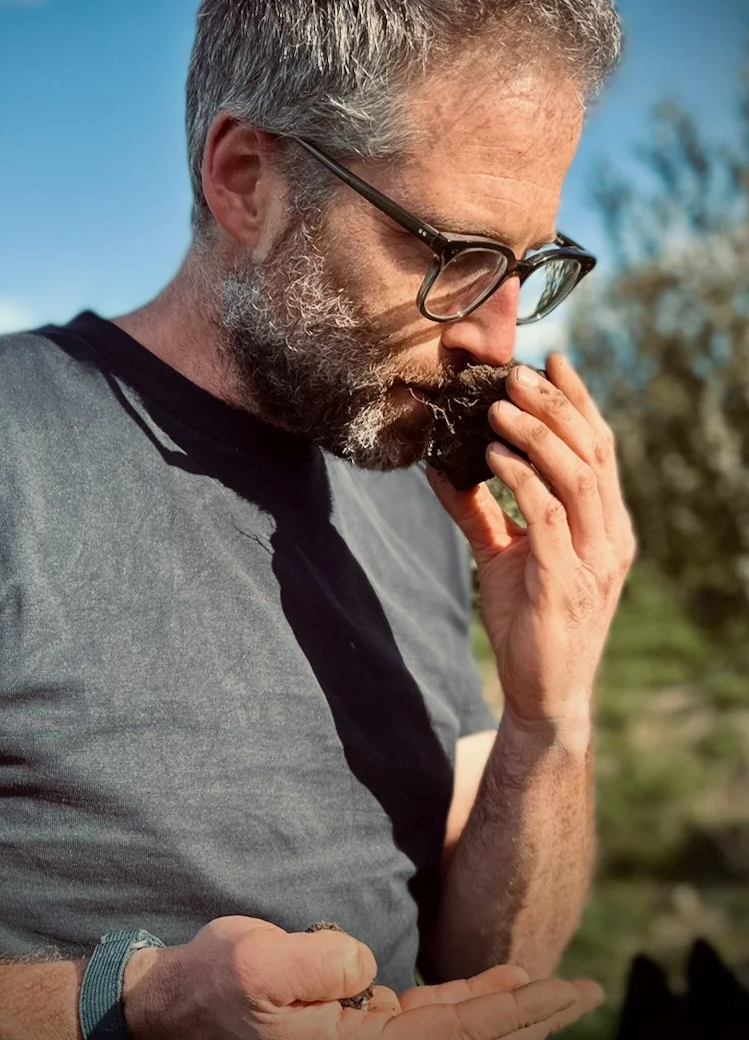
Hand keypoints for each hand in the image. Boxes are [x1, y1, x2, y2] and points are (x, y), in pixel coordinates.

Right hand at [121, 915, 602, 1036]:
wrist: (175, 1000)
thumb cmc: (212, 988)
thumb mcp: (257, 966)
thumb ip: (319, 960)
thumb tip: (368, 964)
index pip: (458, 1036)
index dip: (518, 1012)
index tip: (568, 988)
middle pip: (472, 1037)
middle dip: (532, 1015)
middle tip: (587, 990)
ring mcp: (365, 1036)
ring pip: (454, 1025)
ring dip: (504, 1005)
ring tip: (551, 985)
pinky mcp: (352, 1015)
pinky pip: (424, 1013)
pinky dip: (463, 998)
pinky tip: (490, 984)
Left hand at [426, 354, 635, 728]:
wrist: (543, 695)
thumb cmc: (530, 622)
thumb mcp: (507, 555)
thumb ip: (483, 511)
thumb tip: (444, 466)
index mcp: (606, 525)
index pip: (600, 448)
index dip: (579, 401)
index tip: (553, 360)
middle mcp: (610, 536)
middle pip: (592, 451)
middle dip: (555, 404)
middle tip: (516, 373)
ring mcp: (594, 560)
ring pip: (576, 476)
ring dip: (536, 434)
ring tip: (499, 407)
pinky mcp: (566, 583)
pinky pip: (548, 517)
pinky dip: (521, 479)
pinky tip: (493, 457)